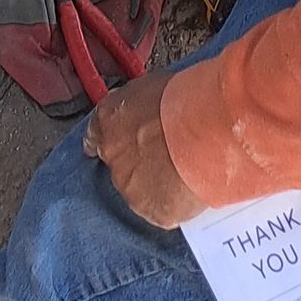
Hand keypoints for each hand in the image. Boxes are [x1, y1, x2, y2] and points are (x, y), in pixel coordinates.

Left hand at [83, 67, 203, 227]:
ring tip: (183, 176)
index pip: (94, 137)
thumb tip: (148, 112)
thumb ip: (141, 106)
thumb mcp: (152, 88)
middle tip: (165, 159)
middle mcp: (111, 153)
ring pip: (140, 191)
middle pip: (119, 165)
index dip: (110, 142)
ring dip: (156, 186)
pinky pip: (162, 211)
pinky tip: (190, 193)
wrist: (206, 129)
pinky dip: (174, 206)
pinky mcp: (151, 210)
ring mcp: (129, 185)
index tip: (120, 146)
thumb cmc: (184, 100)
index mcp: (108, 118)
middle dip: (138, 165)